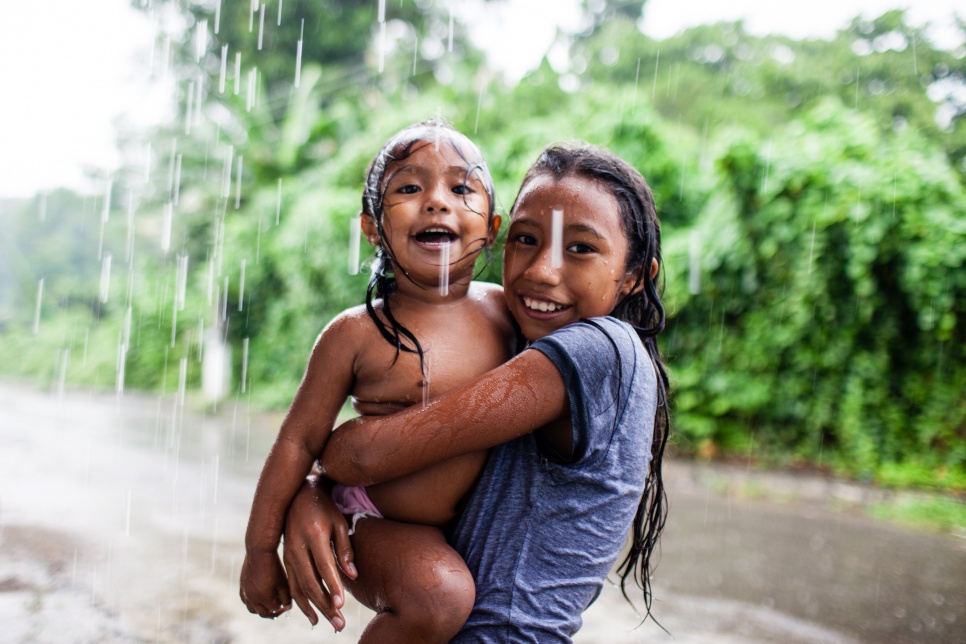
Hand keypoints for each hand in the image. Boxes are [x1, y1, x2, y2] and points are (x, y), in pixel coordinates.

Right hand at [239, 549, 291, 617]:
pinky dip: (253, 603)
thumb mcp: (283, 581)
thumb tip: (288, 607)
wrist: (259, 551)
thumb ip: (286, 596)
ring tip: (271, 604)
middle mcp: (252, 598)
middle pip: (264, 613)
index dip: (283, 607)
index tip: (288, 603)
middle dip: (274, 612)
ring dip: (262, 609)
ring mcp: (245, 593)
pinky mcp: (242, 587)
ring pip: (253, 610)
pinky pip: (246, 601)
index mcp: (264, 597)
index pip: (275, 609)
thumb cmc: (274, 565)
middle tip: (281, 608)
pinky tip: (261, 598)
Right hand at [283, 476, 357, 631]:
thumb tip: (353, 575)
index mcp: (314, 534)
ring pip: (298, 587)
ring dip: (313, 608)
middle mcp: (297, 547)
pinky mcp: (285, 560)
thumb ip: (345, 548)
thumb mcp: (339, 522)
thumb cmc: (324, 508)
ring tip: (328, 623)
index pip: (324, 566)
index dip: (333, 586)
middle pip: (310, 582)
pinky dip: (300, 602)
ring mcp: (288, 554)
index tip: (342, 604)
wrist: (298, 496)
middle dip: (325, 605)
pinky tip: (312, 615)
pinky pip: (291, 585)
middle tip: (339, 623)